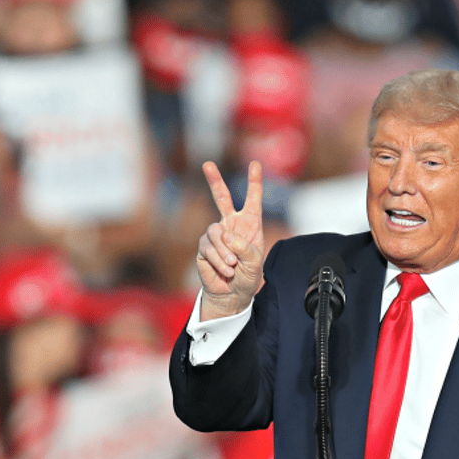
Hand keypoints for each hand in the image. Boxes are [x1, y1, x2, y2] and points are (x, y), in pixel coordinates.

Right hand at [197, 160, 264, 319]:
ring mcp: (215, 236)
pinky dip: (219, 261)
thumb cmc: (248, 277)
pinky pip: (208, 249)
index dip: (254, 182)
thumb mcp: (255, 264)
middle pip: (221, 198)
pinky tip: (226, 271)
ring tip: (233, 266)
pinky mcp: (203, 248)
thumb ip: (245, 248)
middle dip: (214, 181)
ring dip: (225, 252)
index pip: (252, 200)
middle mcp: (231, 226)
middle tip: (207, 164)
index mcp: (249, 225)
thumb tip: (227, 236)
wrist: (232, 294)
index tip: (255, 164)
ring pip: (215, 232)